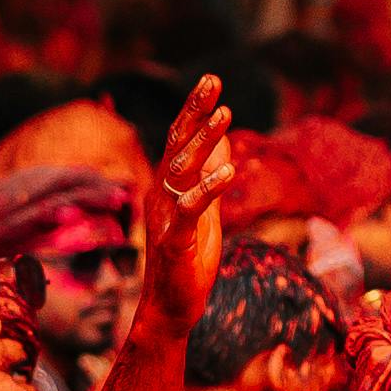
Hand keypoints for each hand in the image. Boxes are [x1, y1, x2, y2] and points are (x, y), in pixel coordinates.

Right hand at [140, 76, 237, 346]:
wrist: (171, 310)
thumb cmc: (187, 261)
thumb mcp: (206, 212)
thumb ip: (211, 177)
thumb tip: (224, 143)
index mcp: (168, 187)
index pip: (179, 138)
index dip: (194, 109)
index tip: (211, 80)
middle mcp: (161, 195)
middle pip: (176, 144)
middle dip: (195, 111)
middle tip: (213, 81)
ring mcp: (165, 217)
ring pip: (181, 170)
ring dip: (203, 141)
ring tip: (225, 114)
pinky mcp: (175, 242)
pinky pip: (190, 210)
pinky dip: (208, 189)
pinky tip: (228, 171)